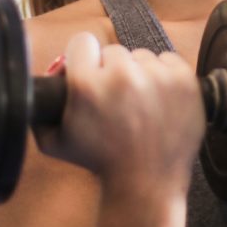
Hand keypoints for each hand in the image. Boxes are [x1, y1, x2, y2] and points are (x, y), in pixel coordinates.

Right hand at [34, 33, 205, 194]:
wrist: (145, 184)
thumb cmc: (99, 163)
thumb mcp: (54, 140)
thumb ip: (42, 106)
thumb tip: (47, 75)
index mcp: (87, 85)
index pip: (82, 42)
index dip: (84, 58)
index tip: (89, 72)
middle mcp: (122, 76)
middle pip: (113, 51)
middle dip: (111, 71)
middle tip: (115, 99)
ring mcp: (157, 77)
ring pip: (142, 57)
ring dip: (139, 75)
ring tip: (139, 106)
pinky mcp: (184, 81)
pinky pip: (169, 60)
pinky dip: (165, 76)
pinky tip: (159, 101)